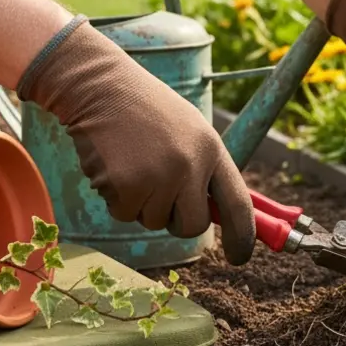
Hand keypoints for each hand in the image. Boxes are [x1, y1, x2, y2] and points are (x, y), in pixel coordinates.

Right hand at [17, 18, 258, 263]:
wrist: (101, 87)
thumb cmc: (147, 110)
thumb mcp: (192, 131)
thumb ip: (206, 170)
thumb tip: (220, 215)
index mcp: (213, 150)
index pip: (239, 205)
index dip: (243, 237)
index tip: (240, 257)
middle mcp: (190, 167)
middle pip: (193, 225)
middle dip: (177, 219)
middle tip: (160, 190)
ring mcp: (158, 178)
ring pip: (154, 221)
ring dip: (142, 203)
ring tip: (134, 162)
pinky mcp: (125, 187)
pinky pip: (124, 215)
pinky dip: (117, 198)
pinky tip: (115, 165)